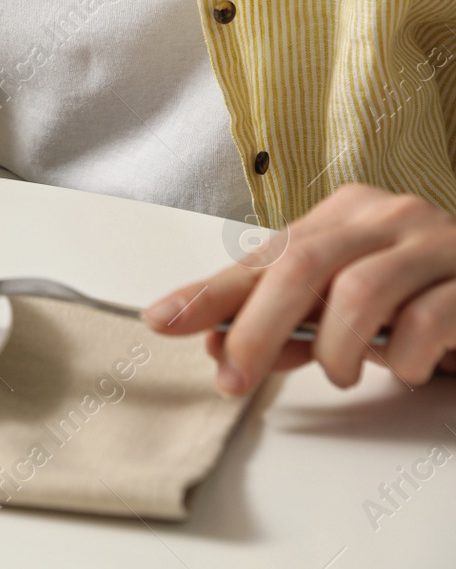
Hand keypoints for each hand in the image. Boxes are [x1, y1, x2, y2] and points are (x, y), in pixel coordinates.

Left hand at [143, 184, 455, 393]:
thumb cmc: (420, 300)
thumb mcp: (343, 308)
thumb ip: (286, 323)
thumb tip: (217, 343)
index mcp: (346, 214)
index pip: (264, 255)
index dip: (211, 292)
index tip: (162, 320)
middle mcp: (388, 217)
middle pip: (301, 265)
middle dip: (257, 328)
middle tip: (234, 377)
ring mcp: (436, 243)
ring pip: (359, 293)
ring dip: (336, 349)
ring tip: (342, 373)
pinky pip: (424, 322)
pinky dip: (403, 358)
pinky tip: (405, 368)